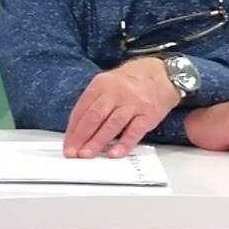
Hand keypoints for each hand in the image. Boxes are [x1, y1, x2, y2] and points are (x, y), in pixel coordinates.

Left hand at [63, 57, 181, 158]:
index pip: (82, 108)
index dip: (73, 128)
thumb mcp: (107, 82)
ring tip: (86, 155)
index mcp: (101, 84)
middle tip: (72, 152)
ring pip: (112, 125)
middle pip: (94, 116)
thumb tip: (78, 128)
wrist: (161, 74)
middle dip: (81, 136)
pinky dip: (123, 144)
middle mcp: (116, 93)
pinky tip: (113, 153)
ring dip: (97, 142)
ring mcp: (133, 104)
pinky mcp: (148, 115)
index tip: (67, 144)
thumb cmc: (130, 81)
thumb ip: (94, 102)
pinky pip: (134, 132)